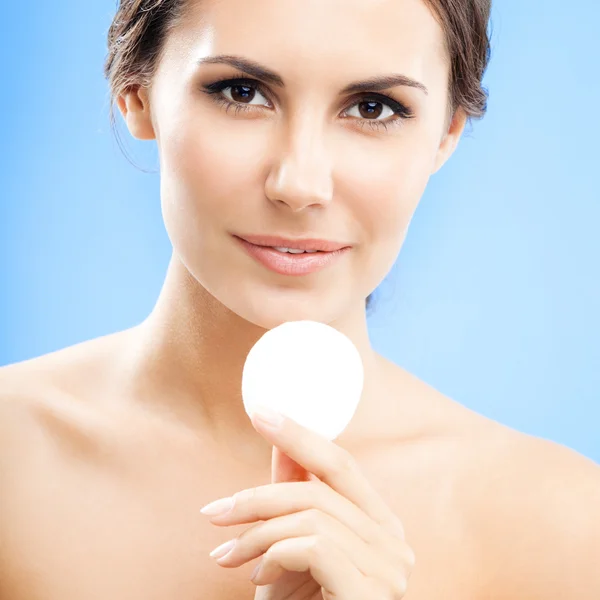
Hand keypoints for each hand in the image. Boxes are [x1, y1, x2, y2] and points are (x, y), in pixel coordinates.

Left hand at [200, 406, 414, 599]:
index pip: (341, 463)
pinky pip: (316, 547)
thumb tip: (280, 438)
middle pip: (320, 488)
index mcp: (378, 524)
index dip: (301, 433)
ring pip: (311, 516)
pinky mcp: (371, 595)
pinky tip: (257, 577)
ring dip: (256, 533)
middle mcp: (393, 542)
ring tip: (226, 557)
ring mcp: (389, 570)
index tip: (260, 411)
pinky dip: (274, 553)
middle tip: (213, 512)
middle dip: (258, 495)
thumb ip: (293, 493)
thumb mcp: (291, 547)